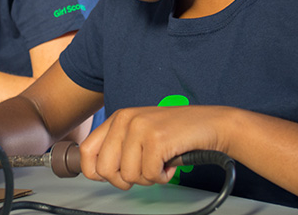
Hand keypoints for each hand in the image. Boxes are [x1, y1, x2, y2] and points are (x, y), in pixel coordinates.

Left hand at [79, 105, 233, 189]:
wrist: (211, 124)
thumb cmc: (177, 132)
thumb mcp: (140, 133)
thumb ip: (118, 147)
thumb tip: (97, 172)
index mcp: (118, 118)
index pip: (86, 151)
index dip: (97, 172)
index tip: (114, 176)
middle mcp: (126, 120)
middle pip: (105, 169)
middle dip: (125, 180)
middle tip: (143, 172)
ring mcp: (141, 128)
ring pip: (129, 176)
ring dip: (148, 178)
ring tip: (160, 163)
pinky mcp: (157, 139)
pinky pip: (150, 175)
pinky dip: (162, 177)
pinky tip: (170, 162)